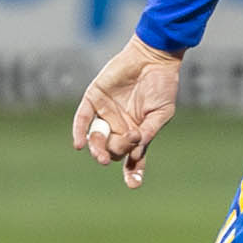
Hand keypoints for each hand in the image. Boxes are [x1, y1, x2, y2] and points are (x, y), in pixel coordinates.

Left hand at [71, 37, 181, 187]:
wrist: (153, 57)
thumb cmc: (162, 85)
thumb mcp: (161, 113)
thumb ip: (149, 132)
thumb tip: (136, 152)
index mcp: (137, 132)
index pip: (132, 158)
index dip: (133, 172)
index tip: (133, 184)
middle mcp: (120, 126)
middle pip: (112, 150)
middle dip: (115, 153)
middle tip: (122, 147)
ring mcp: (105, 113)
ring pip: (96, 139)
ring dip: (98, 149)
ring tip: (101, 155)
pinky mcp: (94, 99)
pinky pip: (82, 119)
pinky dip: (79, 132)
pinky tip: (79, 145)